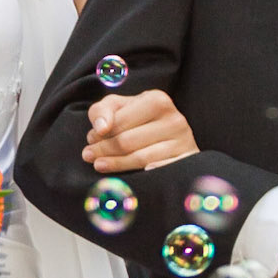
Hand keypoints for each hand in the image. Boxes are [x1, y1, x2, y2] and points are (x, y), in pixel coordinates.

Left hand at [82, 90, 199, 171]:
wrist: (170, 132)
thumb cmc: (137, 117)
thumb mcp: (119, 106)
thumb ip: (103, 110)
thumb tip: (101, 128)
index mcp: (158, 100)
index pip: (120, 122)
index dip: (100, 133)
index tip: (89, 139)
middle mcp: (174, 119)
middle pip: (128, 141)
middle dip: (103, 149)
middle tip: (88, 155)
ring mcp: (184, 141)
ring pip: (142, 159)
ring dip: (116, 164)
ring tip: (99, 164)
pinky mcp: (189, 159)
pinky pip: (165, 170)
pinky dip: (152, 173)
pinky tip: (137, 177)